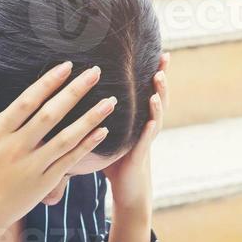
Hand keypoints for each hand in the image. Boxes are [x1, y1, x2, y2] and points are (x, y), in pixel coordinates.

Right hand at [0, 61, 114, 237]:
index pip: (26, 102)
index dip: (47, 83)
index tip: (67, 66)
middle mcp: (16, 148)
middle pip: (51, 115)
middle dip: (75, 92)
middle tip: (96, 72)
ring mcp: (32, 167)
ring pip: (66, 138)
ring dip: (90, 118)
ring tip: (111, 101)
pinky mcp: (45, 183)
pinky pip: (70, 161)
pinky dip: (87, 146)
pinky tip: (103, 131)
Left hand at [103, 51, 166, 214]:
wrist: (128, 190)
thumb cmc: (115, 160)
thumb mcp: (107, 132)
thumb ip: (99, 115)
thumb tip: (77, 95)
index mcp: (139, 118)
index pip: (148, 89)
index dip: (155, 71)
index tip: (160, 51)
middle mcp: (146, 126)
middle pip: (158, 97)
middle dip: (162, 78)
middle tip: (164, 59)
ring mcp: (146, 141)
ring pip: (156, 116)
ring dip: (158, 99)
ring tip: (157, 82)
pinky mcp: (140, 157)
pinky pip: (146, 141)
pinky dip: (149, 129)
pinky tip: (151, 120)